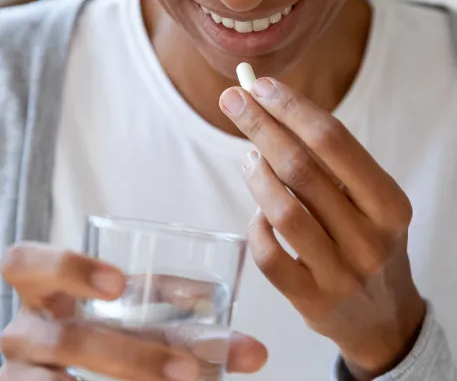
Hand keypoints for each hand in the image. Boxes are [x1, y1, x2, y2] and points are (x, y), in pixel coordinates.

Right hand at [0, 243, 266, 380]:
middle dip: (130, 355)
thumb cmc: (105, 319)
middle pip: (61, 337)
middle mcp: (23, 328)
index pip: (25, 262)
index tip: (118, 284)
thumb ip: (187, 317)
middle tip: (189, 369)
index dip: (67, 268)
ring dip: (127, 378)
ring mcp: (19, 370)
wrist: (61, 352)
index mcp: (42, 285)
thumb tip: (258, 352)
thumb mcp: (137, 310)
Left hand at [220, 78, 425, 379]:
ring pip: (282, 211)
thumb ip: (330, 163)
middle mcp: (370, 236)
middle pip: (301, 168)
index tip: (259, 86)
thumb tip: (273, 113)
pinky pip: (269, 255)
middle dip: (261, 126)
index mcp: (389, 202)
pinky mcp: (312, 299)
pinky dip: (256, 225)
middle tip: (232, 100)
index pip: (334, 141)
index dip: (292, 109)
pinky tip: (257, 212)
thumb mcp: (369, 201)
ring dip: (256, 174)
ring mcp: (341, 272)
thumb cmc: (369, 241)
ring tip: (248, 157)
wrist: (384, 315)